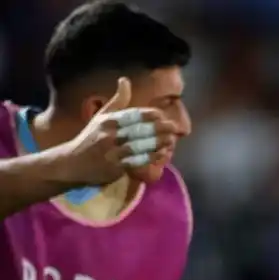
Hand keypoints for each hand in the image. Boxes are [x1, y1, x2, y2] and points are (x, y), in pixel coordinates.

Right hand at [59, 77, 177, 185]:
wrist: (72, 162)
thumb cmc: (90, 137)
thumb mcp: (101, 116)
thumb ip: (118, 100)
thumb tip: (125, 80)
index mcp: (107, 121)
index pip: (132, 115)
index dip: (149, 115)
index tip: (162, 116)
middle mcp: (108, 134)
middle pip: (138, 130)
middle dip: (158, 129)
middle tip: (174, 127)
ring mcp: (111, 151)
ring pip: (139, 146)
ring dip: (158, 143)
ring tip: (171, 139)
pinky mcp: (115, 167)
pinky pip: (136, 161)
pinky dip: (151, 157)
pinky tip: (162, 153)